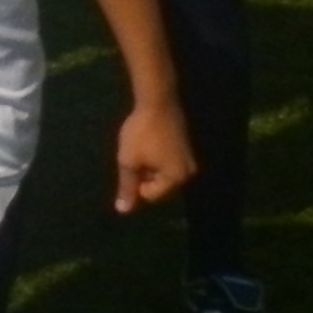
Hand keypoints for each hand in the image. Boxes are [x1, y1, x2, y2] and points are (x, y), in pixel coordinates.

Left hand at [114, 93, 194, 212]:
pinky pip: (168, 163)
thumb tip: (123, 210)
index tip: (130, 161)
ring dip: (148, 166)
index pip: (150, 195)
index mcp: (176, 179)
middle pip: (158, 186)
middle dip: (143, 175)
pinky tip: (148, 143)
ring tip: (140, 148)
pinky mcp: (186, 149)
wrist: (158, 101)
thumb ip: (127, 186)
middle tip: (134, 155)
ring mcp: (190, 161)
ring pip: (162, 174)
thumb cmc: (141, 133)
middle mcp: (188, 173)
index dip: (134, 181)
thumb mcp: (128, 161)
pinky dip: (155, 158)